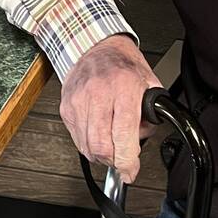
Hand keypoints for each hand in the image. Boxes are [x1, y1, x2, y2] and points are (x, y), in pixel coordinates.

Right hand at [59, 34, 162, 184]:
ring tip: (113, 146)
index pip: (123, 134)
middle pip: (101, 146)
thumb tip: (143, 140)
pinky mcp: (66, 107)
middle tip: (123, 162)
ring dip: (102, 156)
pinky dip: (89, 146)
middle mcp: (98, 94)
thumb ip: (151, 115)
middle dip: (114, 162)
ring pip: (87, 147)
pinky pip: (77, 139)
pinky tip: (100, 136)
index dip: (127, 160)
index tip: (131, 171)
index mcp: (123, 87)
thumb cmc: (124, 64)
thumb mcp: (149, 83)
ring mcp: (79, 101)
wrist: (96, 46)